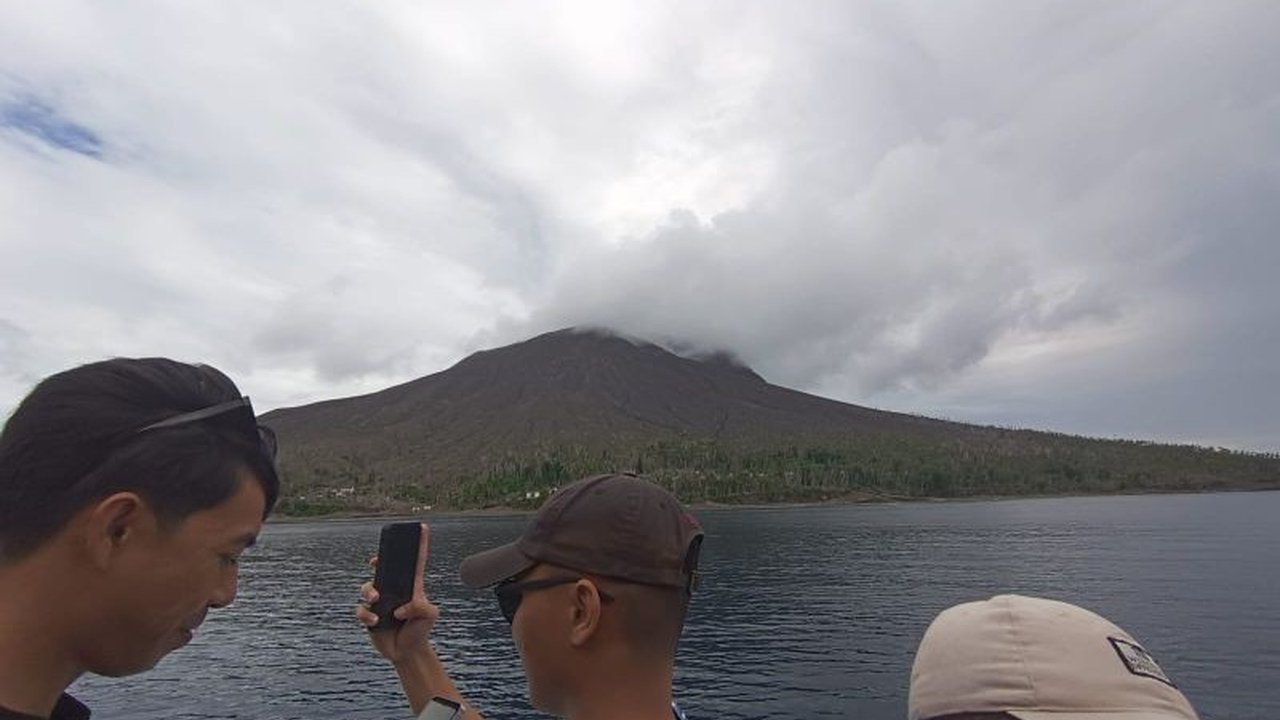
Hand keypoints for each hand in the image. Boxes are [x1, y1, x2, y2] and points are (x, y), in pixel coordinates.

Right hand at [356, 523, 439, 661]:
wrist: (407, 652)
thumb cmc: (420, 630)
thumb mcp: (429, 616)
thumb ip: (421, 607)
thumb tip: (401, 607)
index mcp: (412, 586)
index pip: (416, 561)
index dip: (419, 544)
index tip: (422, 527)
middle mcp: (394, 590)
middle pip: (384, 568)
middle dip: (378, 560)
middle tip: (375, 561)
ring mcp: (380, 602)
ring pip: (367, 587)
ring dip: (368, 590)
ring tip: (376, 599)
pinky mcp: (369, 616)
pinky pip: (361, 609)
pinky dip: (366, 614)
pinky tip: (375, 621)